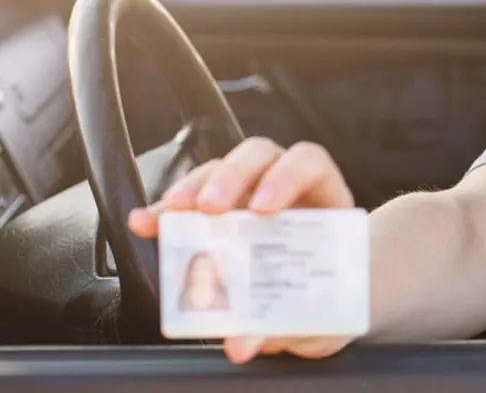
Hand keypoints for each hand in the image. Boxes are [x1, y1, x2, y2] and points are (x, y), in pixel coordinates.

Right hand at [127, 137, 357, 362]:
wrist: (324, 304)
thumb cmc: (325, 298)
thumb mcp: (316, 312)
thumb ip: (288, 324)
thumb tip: (242, 343)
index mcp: (324, 197)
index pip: (308, 163)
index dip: (286, 176)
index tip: (263, 207)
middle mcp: (286, 185)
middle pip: (258, 156)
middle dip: (230, 177)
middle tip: (209, 208)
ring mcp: (249, 194)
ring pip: (219, 170)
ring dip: (192, 189)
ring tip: (170, 215)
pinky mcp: (217, 214)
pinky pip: (188, 202)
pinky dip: (166, 212)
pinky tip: (146, 223)